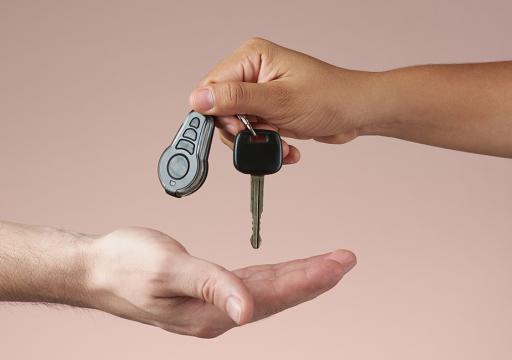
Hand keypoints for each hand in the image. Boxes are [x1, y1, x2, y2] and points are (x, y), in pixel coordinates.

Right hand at [88, 227, 355, 337]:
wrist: (97, 269)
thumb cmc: (125, 266)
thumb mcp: (165, 270)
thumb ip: (209, 285)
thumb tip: (247, 312)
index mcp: (209, 313)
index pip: (271, 296)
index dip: (308, 280)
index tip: (339, 264)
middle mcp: (216, 314)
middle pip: (276, 295)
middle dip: (314, 278)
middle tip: (346, 260)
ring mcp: (212, 306)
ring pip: (267, 290)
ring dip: (299, 276)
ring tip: (328, 264)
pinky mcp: (207, 292)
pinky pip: (250, 284)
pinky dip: (274, 275)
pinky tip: (286, 271)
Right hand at [189, 38, 385, 162]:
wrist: (358, 112)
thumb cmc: (329, 97)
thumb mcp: (279, 101)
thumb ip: (236, 99)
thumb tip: (198, 99)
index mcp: (251, 57)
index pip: (211, 85)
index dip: (217, 113)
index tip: (236, 129)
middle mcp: (253, 71)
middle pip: (221, 108)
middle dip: (239, 130)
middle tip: (261, 135)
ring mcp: (261, 91)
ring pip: (237, 124)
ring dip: (256, 140)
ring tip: (280, 143)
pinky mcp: (269, 108)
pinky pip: (253, 130)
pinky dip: (266, 143)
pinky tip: (286, 146)